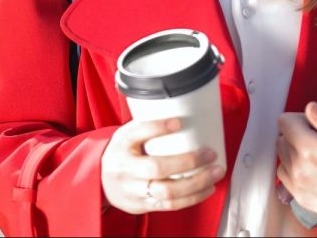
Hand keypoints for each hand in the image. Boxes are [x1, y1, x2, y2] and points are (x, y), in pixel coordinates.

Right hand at [101, 117, 225, 213]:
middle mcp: (125, 169)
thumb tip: (184, 111)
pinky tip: (207, 188)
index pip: (137, 133)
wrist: (101, 184)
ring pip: (167, 191)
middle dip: (188, 161)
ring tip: (215, 173)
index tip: (179, 122)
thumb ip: (149, 126)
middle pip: (157, 167)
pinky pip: (170, 205)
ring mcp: (134, 190)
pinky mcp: (143, 205)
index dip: (157, 127)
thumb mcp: (127, 135)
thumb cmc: (123, 154)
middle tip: (210, 153)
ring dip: (197, 183)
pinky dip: (192, 198)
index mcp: (121, 145)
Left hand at [276, 103, 316, 235]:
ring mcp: (299, 187)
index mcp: (313, 152)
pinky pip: (285, 176)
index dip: (302, 118)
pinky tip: (315, 169)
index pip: (285, 122)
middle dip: (299, 133)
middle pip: (282, 138)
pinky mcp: (302, 199)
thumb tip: (311, 108)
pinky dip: (295, 168)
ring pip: (283, 156)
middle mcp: (301, 171)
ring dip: (296, 151)